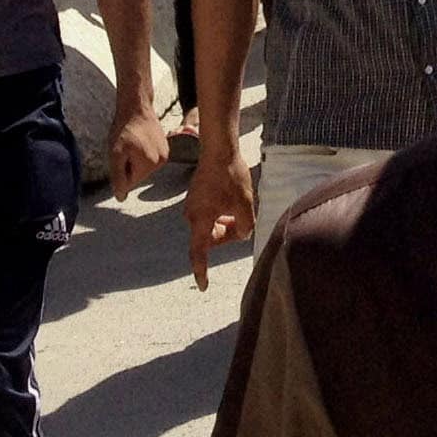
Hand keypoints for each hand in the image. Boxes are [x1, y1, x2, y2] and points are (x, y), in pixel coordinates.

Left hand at [107, 104, 167, 199]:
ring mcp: (165, 155)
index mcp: (149, 165)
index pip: (129, 183)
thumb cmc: (123, 130)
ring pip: (143, 169)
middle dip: (128, 166)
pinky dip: (142, 155)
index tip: (121, 154)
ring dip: (135, 160)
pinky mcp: (166, 149)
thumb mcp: (115, 154)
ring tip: (132, 144)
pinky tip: (139, 141)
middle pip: (138, 176)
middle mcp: (161, 162)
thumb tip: (121, 197)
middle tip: (125, 148)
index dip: (120, 171)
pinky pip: (149, 160)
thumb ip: (118, 177)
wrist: (137, 108)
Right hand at [184, 138, 255, 285]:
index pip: (199, 254)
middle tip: (243, 218)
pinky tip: (231, 198)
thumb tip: (241, 235)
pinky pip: (209, 215)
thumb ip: (245, 226)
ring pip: (211, 226)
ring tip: (238, 205)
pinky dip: (221, 213)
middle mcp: (191, 216)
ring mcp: (192, 206)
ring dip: (226, 222)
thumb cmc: (231, 176)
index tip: (203, 287)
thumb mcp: (245, 203)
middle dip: (227, 234)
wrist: (218, 150)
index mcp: (200, 220)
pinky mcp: (195, 198)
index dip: (201, 272)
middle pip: (210, 239)